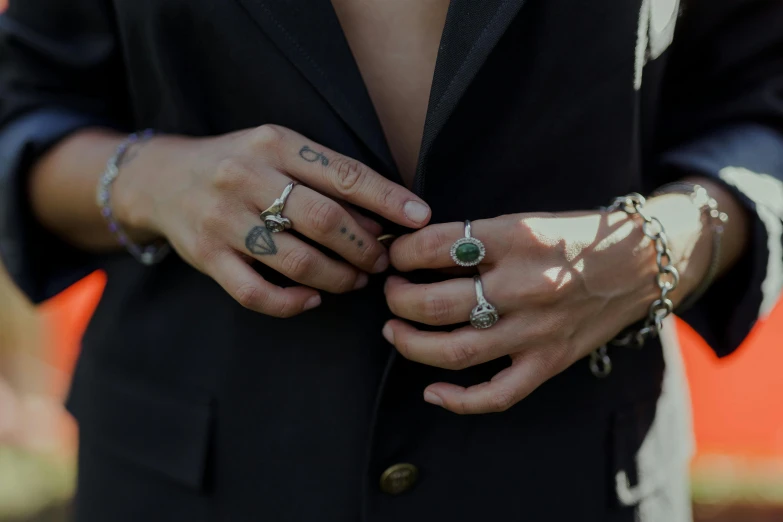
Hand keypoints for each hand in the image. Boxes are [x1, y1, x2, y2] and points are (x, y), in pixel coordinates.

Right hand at [114, 124, 430, 317]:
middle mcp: (246, 177)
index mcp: (274, 143)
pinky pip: (256, 293)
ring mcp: (223, 220)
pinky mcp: (206, 256)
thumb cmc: (238, 164)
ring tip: (355, 281)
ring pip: (296, 261)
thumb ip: (324, 175)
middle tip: (381, 262)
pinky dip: (292, 303)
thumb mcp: (278, 149)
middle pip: (324, 220)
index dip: (387, 199)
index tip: (419, 218)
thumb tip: (384, 214)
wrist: (163, 179)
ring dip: (337, 278)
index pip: (344, 174)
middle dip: (364, 247)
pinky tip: (312, 299)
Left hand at [384, 210, 685, 413]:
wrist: (639, 263)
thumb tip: (415, 254)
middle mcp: (524, 286)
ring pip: (454, 351)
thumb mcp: (524, 220)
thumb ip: (475, 238)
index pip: (434, 247)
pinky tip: (431, 392)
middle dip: (396, 299)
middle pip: (435, 304)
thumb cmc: (573, 238)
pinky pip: (497, 395)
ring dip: (410, 343)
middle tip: (390, 291)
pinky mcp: (549, 362)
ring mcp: (537, 330)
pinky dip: (458, 401)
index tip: (394, 256)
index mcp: (515, 238)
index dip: (401, 253)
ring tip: (394, 329)